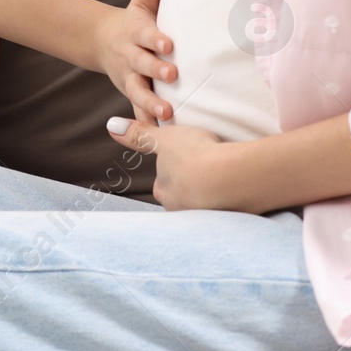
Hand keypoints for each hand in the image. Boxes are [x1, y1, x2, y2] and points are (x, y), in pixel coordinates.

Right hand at [94, 0, 176, 121]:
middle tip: (172, 76)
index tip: (169, 44)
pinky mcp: (132, 94)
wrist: (105, 42)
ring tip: (166, 113)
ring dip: (150, 103)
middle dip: (156, 71)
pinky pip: (138, 111)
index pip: (147, 35)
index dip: (157, 39)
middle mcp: (130, 56)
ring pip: (138, 92)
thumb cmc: (135, 21)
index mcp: (136, 33)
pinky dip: (146, 124)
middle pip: (142, 64)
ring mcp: (130, 78)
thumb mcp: (142, 2)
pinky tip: (158, 136)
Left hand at [106, 116, 235, 210]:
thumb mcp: (165, 138)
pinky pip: (227, 213)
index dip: (177, 169)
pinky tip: (239, 192)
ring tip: (226, 179)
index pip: (165, 183)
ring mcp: (204, 221)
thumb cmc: (196, 155)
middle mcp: (180, 212)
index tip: (190, 160)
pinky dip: (231, 203)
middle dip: (193, 187)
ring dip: (212, 196)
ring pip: (205, 207)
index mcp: (164, 193)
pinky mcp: (229, 225)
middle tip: (209, 169)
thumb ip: (140, 134)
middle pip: (183, 198)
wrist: (233, 177)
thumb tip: (111, 125)